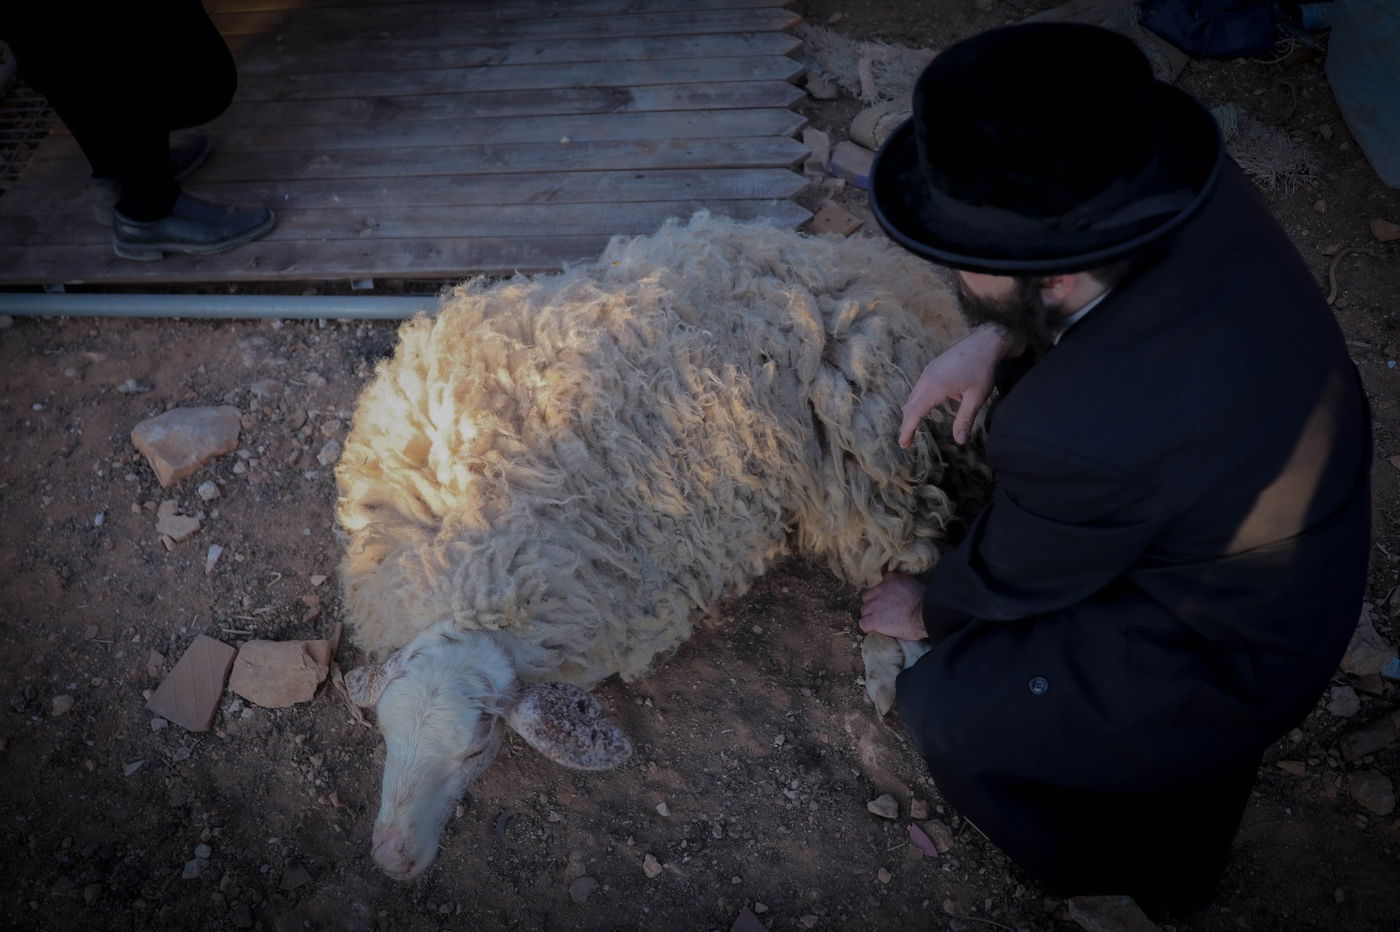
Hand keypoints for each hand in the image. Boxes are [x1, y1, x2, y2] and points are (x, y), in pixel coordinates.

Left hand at [859, 572, 927, 639]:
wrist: (926, 615)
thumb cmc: (926, 604)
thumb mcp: (915, 585)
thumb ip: (903, 586)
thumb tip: (902, 593)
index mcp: (891, 579)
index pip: (881, 584)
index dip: (884, 594)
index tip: (890, 601)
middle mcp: (880, 589)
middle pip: (868, 597)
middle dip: (874, 604)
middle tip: (884, 612)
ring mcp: (875, 605)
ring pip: (864, 610)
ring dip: (871, 615)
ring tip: (881, 622)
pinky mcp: (873, 620)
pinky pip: (863, 624)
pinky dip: (868, 627)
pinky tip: (876, 629)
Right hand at [899, 323, 1016, 447]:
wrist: (987, 341)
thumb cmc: (984, 369)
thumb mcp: (977, 397)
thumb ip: (965, 419)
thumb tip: (959, 440)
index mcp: (936, 386)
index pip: (915, 412)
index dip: (908, 429)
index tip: (903, 444)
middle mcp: (927, 378)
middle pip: (910, 404)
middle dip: (906, 423)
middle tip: (906, 441)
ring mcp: (928, 371)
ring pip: (913, 396)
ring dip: (911, 412)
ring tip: (912, 427)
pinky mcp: (933, 367)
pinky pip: (920, 387)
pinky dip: (918, 401)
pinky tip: (926, 407)